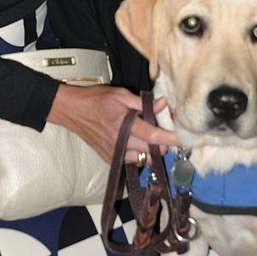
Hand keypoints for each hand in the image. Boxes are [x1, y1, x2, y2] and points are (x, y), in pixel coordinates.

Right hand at [47, 84, 178, 164]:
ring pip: (144, 158)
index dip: (171, 139)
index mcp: (123, 125)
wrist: (72, 111)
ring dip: (150, 148)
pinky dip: (138, 152)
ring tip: (145, 134)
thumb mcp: (120, 95)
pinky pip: (132, 160)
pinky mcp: (110, 159)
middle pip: (152, 150)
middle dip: (162, 142)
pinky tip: (133, 140)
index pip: (153, 136)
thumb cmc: (96, 99)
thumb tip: (164, 104)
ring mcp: (114, 154)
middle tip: (161, 128)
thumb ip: (143, 103)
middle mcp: (120, 143)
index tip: (185, 139)